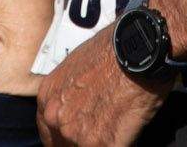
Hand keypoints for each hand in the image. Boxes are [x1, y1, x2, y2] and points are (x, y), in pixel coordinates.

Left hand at [38, 31, 167, 146]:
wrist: (139, 49)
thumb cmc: (114, 50)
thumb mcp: (76, 65)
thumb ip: (69, 93)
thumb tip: (79, 105)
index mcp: (47, 97)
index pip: (49, 131)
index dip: (65, 137)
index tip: (78, 137)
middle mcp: (56, 117)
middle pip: (64, 145)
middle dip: (84, 139)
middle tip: (102, 128)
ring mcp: (76, 133)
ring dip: (102, 140)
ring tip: (118, 123)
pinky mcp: (100, 144)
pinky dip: (119, 142)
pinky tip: (126, 129)